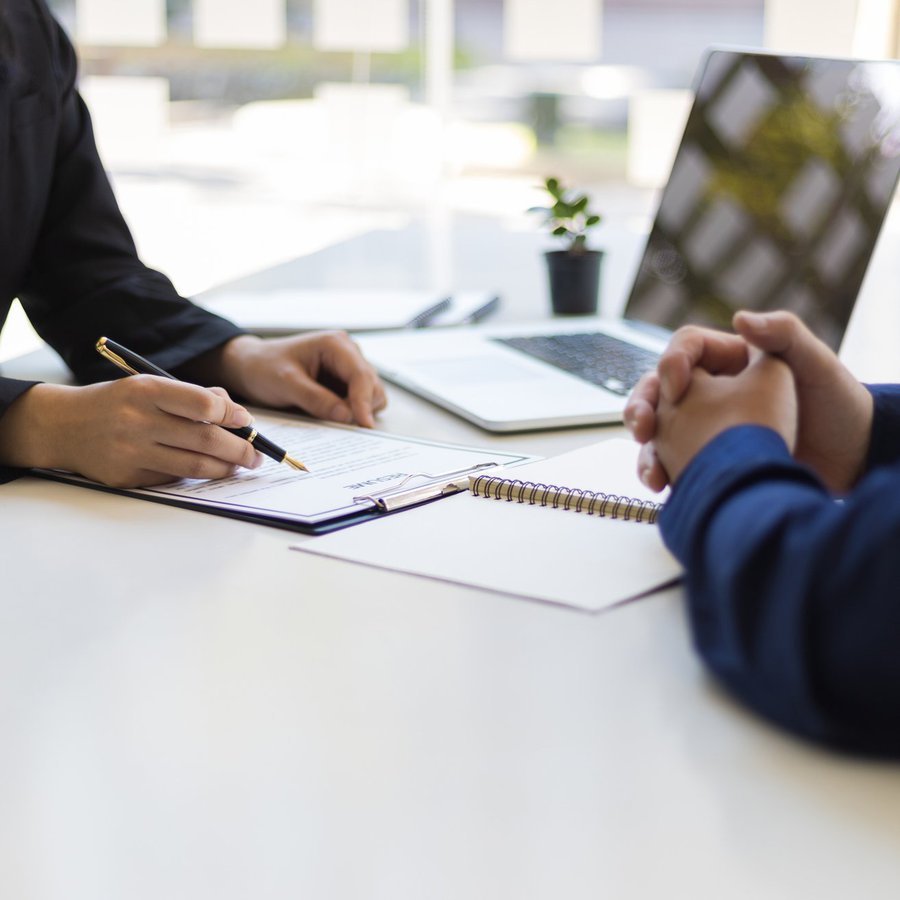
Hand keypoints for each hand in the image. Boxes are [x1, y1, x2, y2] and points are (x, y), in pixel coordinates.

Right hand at [0, 377, 264, 486]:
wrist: (64, 426)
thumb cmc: (119, 403)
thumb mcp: (150, 385)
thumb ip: (193, 396)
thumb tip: (238, 416)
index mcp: (146, 391)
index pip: (203, 405)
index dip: (233, 415)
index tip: (246, 422)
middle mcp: (138, 421)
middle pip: (206, 440)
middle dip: (241, 449)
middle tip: (257, 454)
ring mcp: (131, 452)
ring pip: (195, 466)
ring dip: (226, 468)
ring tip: (240, 465)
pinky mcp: (128, 477)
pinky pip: (174, 478)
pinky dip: (195, 474)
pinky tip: (206, 469)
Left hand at [201, 332, 386, 427]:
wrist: (250, 366)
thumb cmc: (263, 367)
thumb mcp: (286, 384)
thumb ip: (316, 399)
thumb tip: (346, 416)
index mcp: (336, 345)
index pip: (361, 375)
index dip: (365, 402)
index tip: (363, 425)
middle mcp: (348, 353)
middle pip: (373, 387)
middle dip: (362, 408)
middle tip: (337, 424)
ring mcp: (348, 368)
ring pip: (371, 396)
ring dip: (357, 411)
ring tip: (327, 415)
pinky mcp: (344, 383)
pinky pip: (359, 402)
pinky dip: (351, 413)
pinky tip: (330, 414)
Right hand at [625, 312, 873, 491]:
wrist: (850, 458)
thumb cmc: (838, 406)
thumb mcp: (816, 363)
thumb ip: (783, 333)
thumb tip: (740, 317)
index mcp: (732, 359)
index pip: (686, 348)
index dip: (672, 362)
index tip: (678, 388)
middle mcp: (712, 389)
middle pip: (658, 388)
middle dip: (641, 405)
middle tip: (643, 427)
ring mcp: (705, 425)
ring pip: (657, 427)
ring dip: (644, 446)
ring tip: (651, 469)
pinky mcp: (706, 456)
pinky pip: (670, 459)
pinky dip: (658, 470)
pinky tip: (661, 483)